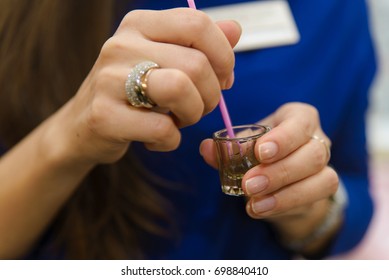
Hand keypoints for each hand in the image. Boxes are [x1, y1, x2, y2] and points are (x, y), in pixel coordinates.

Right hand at [45, 9, 240, 164]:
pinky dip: (170, 141)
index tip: (223, 78)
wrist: (82, 126)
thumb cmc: (131, 92)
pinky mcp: (104, 116)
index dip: (223, 55)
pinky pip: (162, 129)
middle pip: (196, 65)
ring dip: (193, 114)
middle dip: (210, 96)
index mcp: (140, 24)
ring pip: (180, 90)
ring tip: (179, 120)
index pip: (197, 24)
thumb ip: (199, 44)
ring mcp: (109, 80)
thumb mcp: (162, 60)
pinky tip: (157, 139)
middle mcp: (122, 45)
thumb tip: (234, 30)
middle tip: (199, 108)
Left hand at [200, 102, 339, 247]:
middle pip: (313, 152)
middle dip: (279, 171)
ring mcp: (324, 165)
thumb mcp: (245, 146)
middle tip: (249, 184)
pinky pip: (316, 197)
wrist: (281, 177)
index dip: (284, 138)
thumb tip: (206, 148)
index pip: (300, 121)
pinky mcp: (324, 187)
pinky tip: (260, 208)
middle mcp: (317, 139)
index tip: (260, 152)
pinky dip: (286, 204)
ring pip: (322, 177)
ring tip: (253, 201)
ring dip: (285, 193)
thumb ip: (227, 148)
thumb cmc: (261, 152)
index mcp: (298, 118)